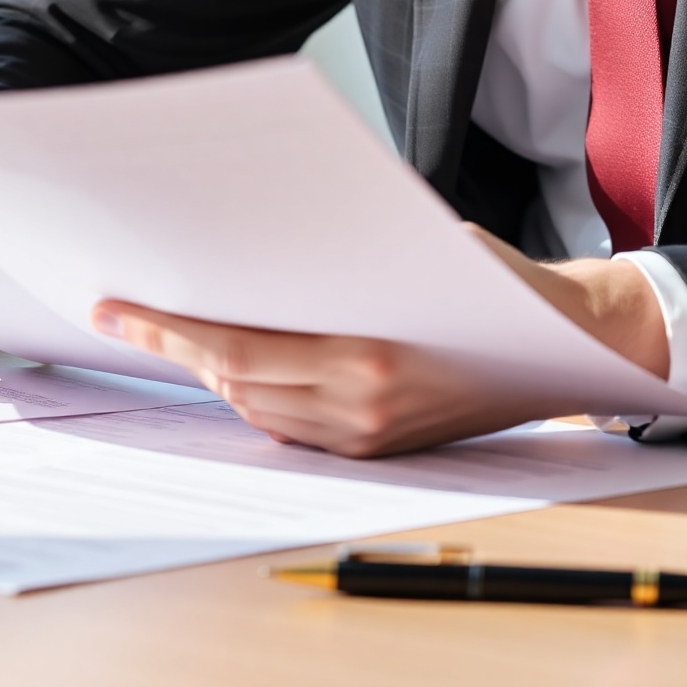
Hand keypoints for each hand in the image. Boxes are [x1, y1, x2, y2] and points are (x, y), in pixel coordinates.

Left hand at [89, 224, 669, 456]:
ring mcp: (369, 436)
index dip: (167, 330)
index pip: (235, 347)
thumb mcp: (418, 244)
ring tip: (174, 332)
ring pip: (255, 409)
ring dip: (211, 372)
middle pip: (233, 382)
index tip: (120, 308)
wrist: (566, 348)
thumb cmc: (491, 280)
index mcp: (368, 352)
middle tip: (123, 316)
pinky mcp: (377, 452)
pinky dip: (255, 395)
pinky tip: (234, 363)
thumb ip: (341, 255)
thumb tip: (257, 235)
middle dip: (174, 347)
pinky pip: (291, 428)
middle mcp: (363, 405)